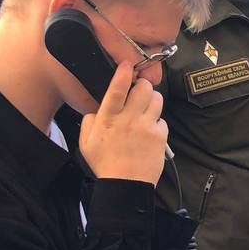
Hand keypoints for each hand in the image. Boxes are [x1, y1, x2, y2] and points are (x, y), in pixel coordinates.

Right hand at [79, 62, 167, 184]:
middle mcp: (128, 119)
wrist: (126, 185)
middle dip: (143, 86)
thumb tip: (97, 108)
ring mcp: (146, 127)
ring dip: (152, 101)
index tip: (127, 64)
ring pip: (157, 99)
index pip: (117, 89)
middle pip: (143, 88)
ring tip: (146, 110)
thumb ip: (90, 120)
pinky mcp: (160, 136)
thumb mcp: (86, 142)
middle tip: (139, 93)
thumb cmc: (105, 163)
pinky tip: (149, 131)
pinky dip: (157, 122)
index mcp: (108, 119)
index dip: (123, 72)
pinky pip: (162, 119)